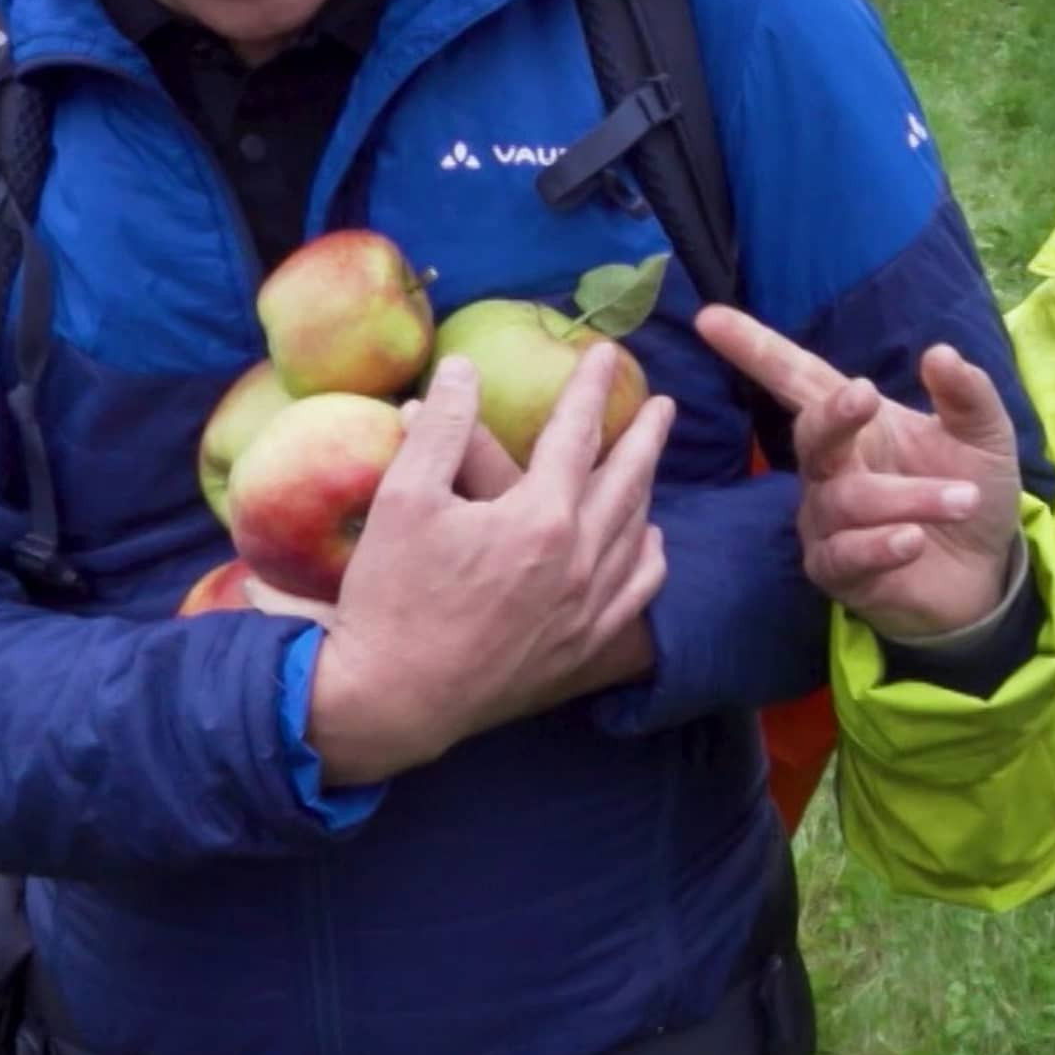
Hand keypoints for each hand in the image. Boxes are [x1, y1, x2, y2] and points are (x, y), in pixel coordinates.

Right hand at [301, 345, 673, 781]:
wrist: (393, 700)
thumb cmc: (392, 595)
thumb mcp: (403, 499)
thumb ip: (439, 428)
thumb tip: (463, 369)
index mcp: (540, 518)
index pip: (576, 435)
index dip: (590, 388)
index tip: (606, 353)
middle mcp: (579, 561)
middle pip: (627, 482)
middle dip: (645, 437)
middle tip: (663, 405)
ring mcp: (587, 609)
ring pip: (636, 535)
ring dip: (647, 491)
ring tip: (649, 465)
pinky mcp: (582, 647)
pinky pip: (636, 593)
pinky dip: (647, 558)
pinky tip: (647, 543)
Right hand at [694, 304, 1019, 638]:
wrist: (985, 572)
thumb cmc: (970, 490)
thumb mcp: (983, 435)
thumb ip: (966, 394)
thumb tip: (939, 353)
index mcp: (856, 423)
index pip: (797, 378)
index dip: (754, 349)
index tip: (709, 318)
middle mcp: (830, 468)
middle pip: (810, 436)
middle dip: (834, 415)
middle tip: (867, 396)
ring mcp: (827, 522)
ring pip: (845, 500)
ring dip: (908, 497)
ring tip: (963, 498)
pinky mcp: (838, 572)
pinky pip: (845, 555)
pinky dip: (881, 545)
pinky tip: (913, 539)